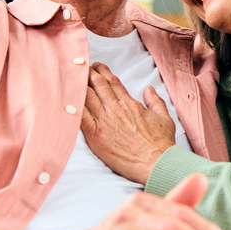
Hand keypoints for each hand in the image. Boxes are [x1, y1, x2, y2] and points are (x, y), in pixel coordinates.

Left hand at [82, 63, 176, 183]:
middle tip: (80, 67)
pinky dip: (73, 105)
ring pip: (87, 96)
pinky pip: (80, 117)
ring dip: (79, 85)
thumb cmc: (161, 143)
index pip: (112, 82)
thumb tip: (148, 89)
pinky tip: (66, 98)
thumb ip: (155, 100)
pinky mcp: (95, 136)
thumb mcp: (164, 117)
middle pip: (97, 85)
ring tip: (71, 77)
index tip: (96, 66)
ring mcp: (104, 121)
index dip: (102, 71)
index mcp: (129, 103)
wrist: (155, 162)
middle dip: (88, 73)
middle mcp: (115, 109)